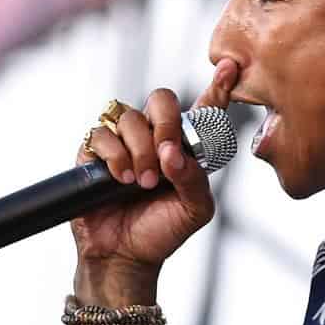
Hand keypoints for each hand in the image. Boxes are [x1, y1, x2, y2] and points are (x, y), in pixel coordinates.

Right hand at [71, 59, 237, 274]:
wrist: (124, 256)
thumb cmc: (161, 232)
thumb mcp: (195, 210)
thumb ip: (195, 179)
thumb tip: (173, 155)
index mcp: (185, 147)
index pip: (203, 110)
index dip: (217, 88)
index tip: (229, 69)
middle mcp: (154, 137)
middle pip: (161, 99)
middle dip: (166, 123)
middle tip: (168, 156)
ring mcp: (123, 142)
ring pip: (130, 117)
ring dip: (140, 150)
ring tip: (143, 182)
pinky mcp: (95, 152)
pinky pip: (102, 134)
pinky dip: (115, 156)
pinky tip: (121, 179)